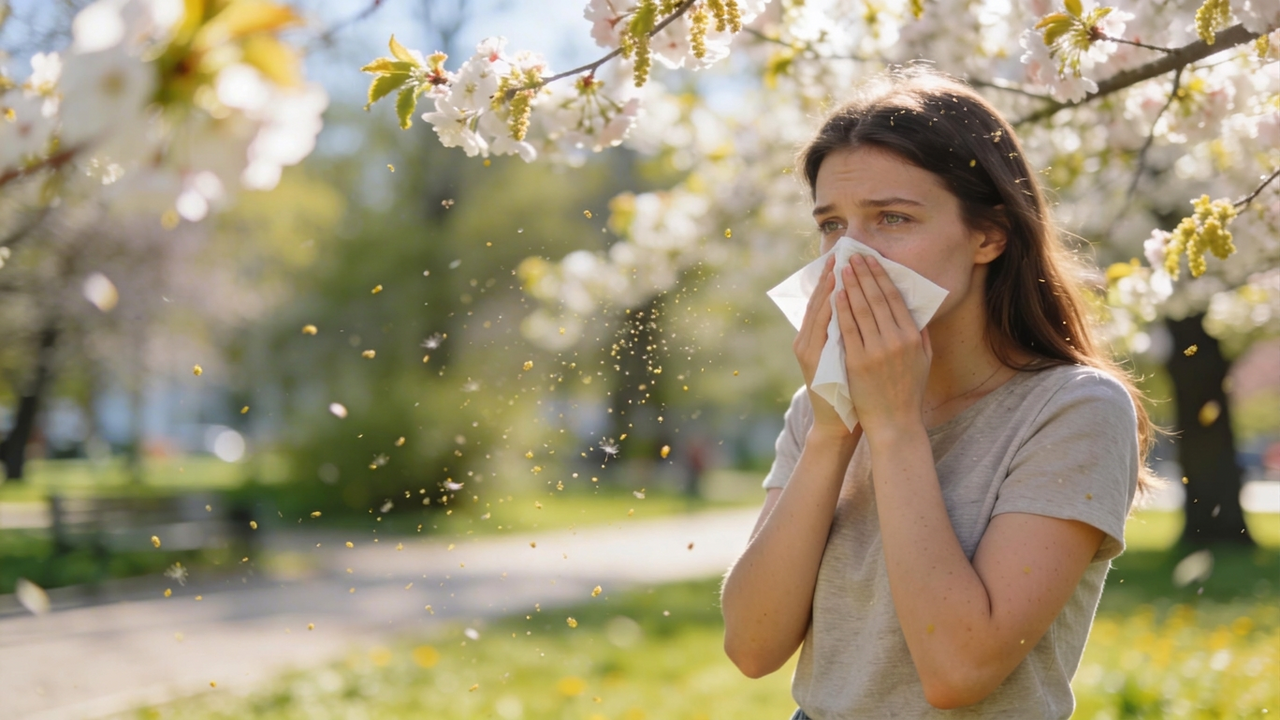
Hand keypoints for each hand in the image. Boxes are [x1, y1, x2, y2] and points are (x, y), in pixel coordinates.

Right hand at [792, 254, 848, 435]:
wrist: (838, 422)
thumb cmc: (848, 390)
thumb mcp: (845, 358)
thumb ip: (848, 335)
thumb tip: (860, 308)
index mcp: (816, 338)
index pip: (825, 302)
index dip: (833, 280)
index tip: (844, 259)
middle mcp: (807, 341)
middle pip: (818, 302)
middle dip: (830, 278)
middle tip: (840, 255)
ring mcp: (808, 350)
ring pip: (817, 313)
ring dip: (828, 290)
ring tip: (838, 269)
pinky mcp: (812, 361)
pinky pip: (821, 331)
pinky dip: (828, 312)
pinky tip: (836, 297)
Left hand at [835, 254, 932, 434]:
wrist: (894, 422)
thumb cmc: (908, 392)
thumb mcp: (923, 361)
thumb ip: (921, 335)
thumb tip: (915, 310)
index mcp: (913, 337)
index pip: (895, 299)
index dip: (882, 277)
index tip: (872, 260)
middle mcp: (896, 340)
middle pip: (876, 299)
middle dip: (864, 274)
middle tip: (854, 256)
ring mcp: (876, 351)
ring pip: (860, 310)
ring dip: (850, 286)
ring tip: (842, 268)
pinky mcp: (857, 362)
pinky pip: (847, 330)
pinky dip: (841, 310)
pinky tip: (835, 294)